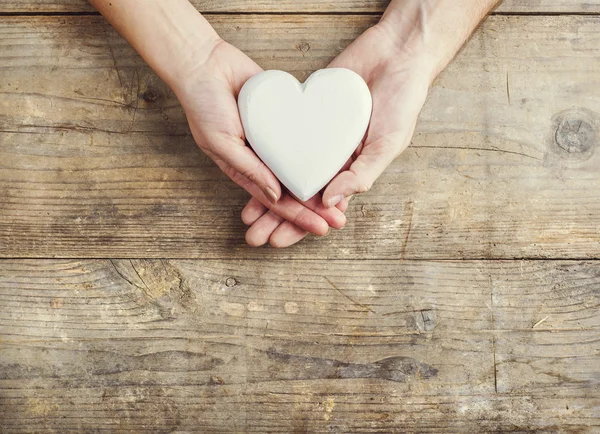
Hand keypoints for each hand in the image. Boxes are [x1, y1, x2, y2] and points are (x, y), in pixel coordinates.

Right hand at [175, 39, 346, 237]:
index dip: (299, 216)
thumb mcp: (222, 143)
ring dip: (322, 184)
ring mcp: (277, 138)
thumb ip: (248, 169)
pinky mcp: (286, 115)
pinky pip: (306, 135)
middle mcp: (264, 158)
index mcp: (247, 170)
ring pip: (304, 167)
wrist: (205, 64)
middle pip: (295, 189)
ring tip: (344, 198)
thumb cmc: (204, 106)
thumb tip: (275, 196)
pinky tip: (340, 161)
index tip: (321, 228)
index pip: (277, 201)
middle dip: (316, 209)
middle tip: (340, 221)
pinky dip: (321, 149)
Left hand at [243, 23, 432, 246]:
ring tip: (244, 212)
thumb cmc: (403, 102)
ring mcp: (316, 135)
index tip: (276, 241)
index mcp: (351, 172)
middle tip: (252, 234)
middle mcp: (330, 158)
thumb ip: (361, 174)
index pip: (320, 208)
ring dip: (265, 190)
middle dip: (275, 216)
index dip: (299, 226)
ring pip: (285, 169)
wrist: (397, 54)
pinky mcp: (304, 110)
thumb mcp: (388, 144)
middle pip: (297, 194)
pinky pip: (281, 134)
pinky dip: (266, 151)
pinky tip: (247, 165)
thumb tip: (329, 202)